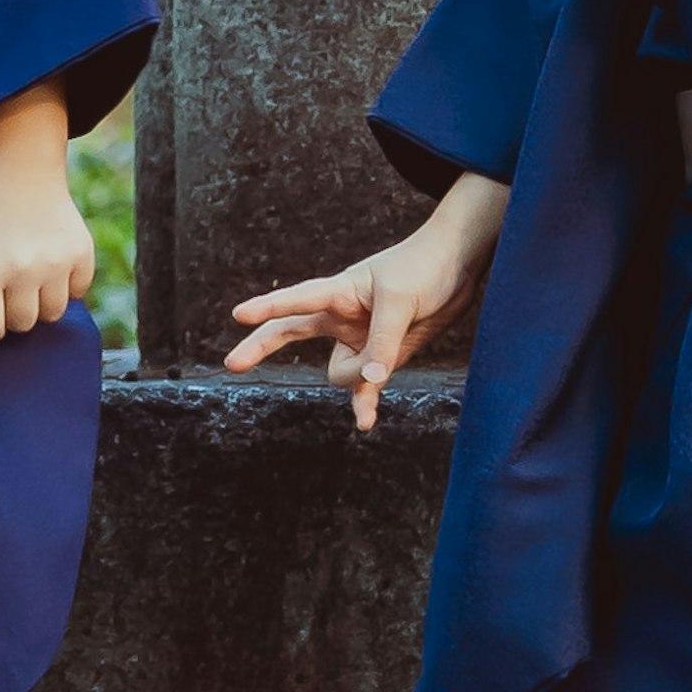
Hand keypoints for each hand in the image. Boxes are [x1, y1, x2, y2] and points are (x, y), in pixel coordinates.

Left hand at [0, 92, 97, 347]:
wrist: (20, 172)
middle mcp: (22, 267)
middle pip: (23, 324)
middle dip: (14, 311)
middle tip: (9, 285)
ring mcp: (56, 260)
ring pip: (52, 313)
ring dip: (41, 301)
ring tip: (30, 273)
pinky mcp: (82, 251)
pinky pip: (78, 292)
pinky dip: (67, 284)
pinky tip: (51, 260)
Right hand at [227, 172, 509, 430]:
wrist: (459, 268)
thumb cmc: (423, 268)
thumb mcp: (401, 300)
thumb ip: (383, 342)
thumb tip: (369, 382)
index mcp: (340, 290)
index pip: (297, 301)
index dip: (267, 308)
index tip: (238, 315)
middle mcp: (342, 316)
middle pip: (291, 333)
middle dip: (263, 346)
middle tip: (233, 364)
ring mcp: (360, 338)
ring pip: (341, 371)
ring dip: (361, 376)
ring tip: (393, 352)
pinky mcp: (381, 358)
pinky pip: (365, 388)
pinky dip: (364, 404)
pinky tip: (365, 424)